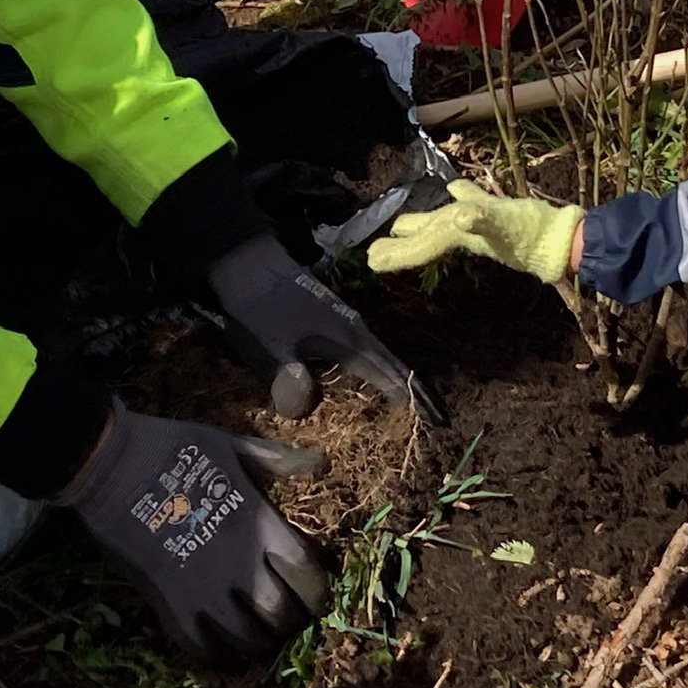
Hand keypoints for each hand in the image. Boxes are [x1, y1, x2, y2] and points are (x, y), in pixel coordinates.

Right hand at [63, 401, 328, 664]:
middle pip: (279, 614)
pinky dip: (216, 656)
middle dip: (287, 622)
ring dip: (256, 643)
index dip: (317, 594)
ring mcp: (202, 587)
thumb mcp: (231, 446)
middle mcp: (239, 562)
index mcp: (259, 523)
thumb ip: (275, 461)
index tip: (314, 600)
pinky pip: (200, 648)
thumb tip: (320, 464)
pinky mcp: (168, 602)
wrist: (111, 464)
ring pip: (245, 638)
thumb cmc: (174, 449)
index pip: (305, 573)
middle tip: (283, 619)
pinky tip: (222, 651)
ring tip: (255, 637)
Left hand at [207, 233, 443, 423]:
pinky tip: (375, 384)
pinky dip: (381, 372)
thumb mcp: (267, 345)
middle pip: (397, 366)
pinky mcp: (332, 322)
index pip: (394, 375)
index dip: (416, 401)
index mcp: (348, 340)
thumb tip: (303, 410)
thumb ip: (286, 377)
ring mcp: (345, 324)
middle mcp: (356, 332)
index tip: (439, 424)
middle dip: (419, 394)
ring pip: (383, 358)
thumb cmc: (258, 306)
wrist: (246, 262)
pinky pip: (367, 354)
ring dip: (401, 383)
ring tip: (417, 409)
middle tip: (441, 421)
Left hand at [369, 181, 583, 283]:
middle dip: (401, 246)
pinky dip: (463, 197)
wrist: (561, 240)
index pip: (423, 244)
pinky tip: (457, 189)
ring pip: (443, 224)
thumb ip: (482, 219)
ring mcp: (481, 225)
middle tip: (373, 255)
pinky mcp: (498, 215)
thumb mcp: (505, 224)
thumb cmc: (531, 233)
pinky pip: (473, 205)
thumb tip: (461, 215)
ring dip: (422, 226)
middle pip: (425, 238)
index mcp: (459, 234)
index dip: (398, 252)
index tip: (371, 261)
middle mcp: (465, 232)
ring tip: (400, 227)